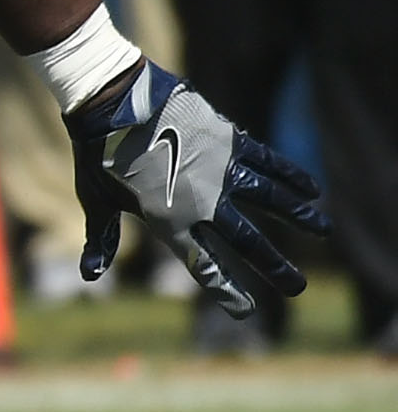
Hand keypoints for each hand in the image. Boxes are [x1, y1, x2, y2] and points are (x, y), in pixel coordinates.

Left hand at [68, 60, 327, 315]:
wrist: (113, 102)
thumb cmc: (98, 154)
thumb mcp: (96, 200)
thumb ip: (101, 238)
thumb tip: (89, 274)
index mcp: (168, 222)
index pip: (203, 265)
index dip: (226, 290)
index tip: (246, 309)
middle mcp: (202, 201)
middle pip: (246, 240)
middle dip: (274, 265)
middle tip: (297, 287)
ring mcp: (220, 170)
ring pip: (270, 199)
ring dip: (299, 217)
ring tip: (323, 230)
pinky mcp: (229, 140)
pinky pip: (268, 161)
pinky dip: (292, 175)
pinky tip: (313, 189)